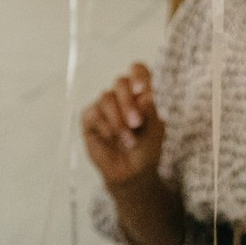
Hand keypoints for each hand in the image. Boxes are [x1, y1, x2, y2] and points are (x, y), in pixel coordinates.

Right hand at [81, 62, 165, 190]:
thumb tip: (146, 94)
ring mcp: (104, 106)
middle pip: (120, 82)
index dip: (138, 75)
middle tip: (136, 123)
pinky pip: (94, 113)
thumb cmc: (146, 149)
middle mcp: (121, 96)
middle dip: (128, 103)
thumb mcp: (155, 130)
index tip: (142, 89)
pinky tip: (112, 139)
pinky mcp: (90, 118)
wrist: (132, 173)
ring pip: (106, 97)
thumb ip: (150, 111)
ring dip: (119, 121)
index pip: (137, 71)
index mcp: (140, 94)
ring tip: (129, 140)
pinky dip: (106, 127)